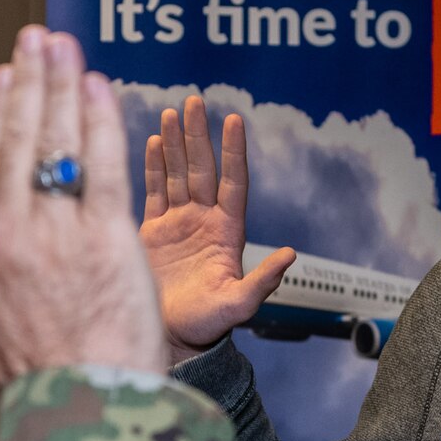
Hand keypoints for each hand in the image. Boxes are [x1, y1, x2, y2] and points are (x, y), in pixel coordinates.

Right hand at [0, 26, 166, 388]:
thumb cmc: (36, 378)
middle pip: (15, 141)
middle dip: (26, 81)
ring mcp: (55, 232)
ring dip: (60, 84)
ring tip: (64, 46)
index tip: (3, 81)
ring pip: (56, 142)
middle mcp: (6, 235)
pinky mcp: (106, 236)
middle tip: (35, 40)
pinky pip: (102, 163)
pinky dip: (99, 119)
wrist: (85, 409)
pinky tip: (99, 86)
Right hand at [140, 96, 293, 365]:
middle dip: (198, 135)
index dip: (233, 151)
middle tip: (194, 100)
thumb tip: (291, 255)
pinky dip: (152, 166)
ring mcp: (177, 224)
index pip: (233, 182)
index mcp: (227, 232)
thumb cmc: (206, 326)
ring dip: (174, 143)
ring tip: (171, 111)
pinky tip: (149, 141)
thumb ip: (262, 281)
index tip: (233, 119)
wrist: (168, 340)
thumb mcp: (237, 305)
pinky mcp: (151, 232)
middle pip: (202, 169)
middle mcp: (203, 221)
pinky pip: (153, 191)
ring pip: (176, 174)